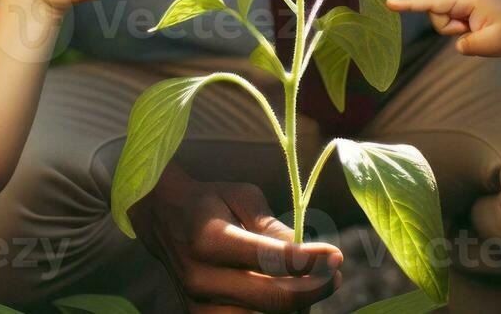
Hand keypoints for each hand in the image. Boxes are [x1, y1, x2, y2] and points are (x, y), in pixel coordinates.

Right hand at [130, 169, 340, 312]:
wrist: (164, 219)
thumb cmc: (211, 202)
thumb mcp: (243, 197)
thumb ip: (273, 226)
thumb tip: (306, 254)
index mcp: (209, 239)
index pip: (270, 260)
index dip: (309, 262)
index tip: (337, 255)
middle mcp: (200, 278)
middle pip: (272, 300)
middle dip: (313, 290)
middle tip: (336, 275)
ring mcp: (198, 305)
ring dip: (295, 306)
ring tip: (308, 284)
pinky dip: (274, 313)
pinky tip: (286, 296)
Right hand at [387, 0, 500, 61]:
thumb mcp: (493, 44)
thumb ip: (470, 45)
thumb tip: (458, 44)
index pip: (431, 2)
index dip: (408, 4)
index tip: (388, 3)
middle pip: (433, 12)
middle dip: (448, 28)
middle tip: (472, 32)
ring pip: (438, 18)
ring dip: (453, 30)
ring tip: (476, 30)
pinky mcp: (460, 3)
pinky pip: (446, 19)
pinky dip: (456, 28)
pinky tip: (474, 28)